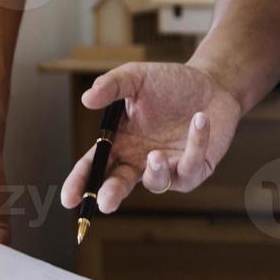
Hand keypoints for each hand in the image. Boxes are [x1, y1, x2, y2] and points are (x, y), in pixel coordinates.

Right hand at [59, 61, 244, 212]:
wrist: (211, 83)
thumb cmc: (169, 83)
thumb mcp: (136, 78)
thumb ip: (111, 86)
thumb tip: (86, 99)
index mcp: (120, 144)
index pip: (94, 167)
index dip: (80, 184)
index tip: (68, 199)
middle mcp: (140, 161)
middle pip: (119, 185)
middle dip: (111, 194)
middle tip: (106, 202)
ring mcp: (168, 168)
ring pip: (156, 183)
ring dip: (154, 172)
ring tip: (156, 154)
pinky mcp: (195, 169)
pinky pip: (190, 166)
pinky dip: (195, 143)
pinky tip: (199, 119)